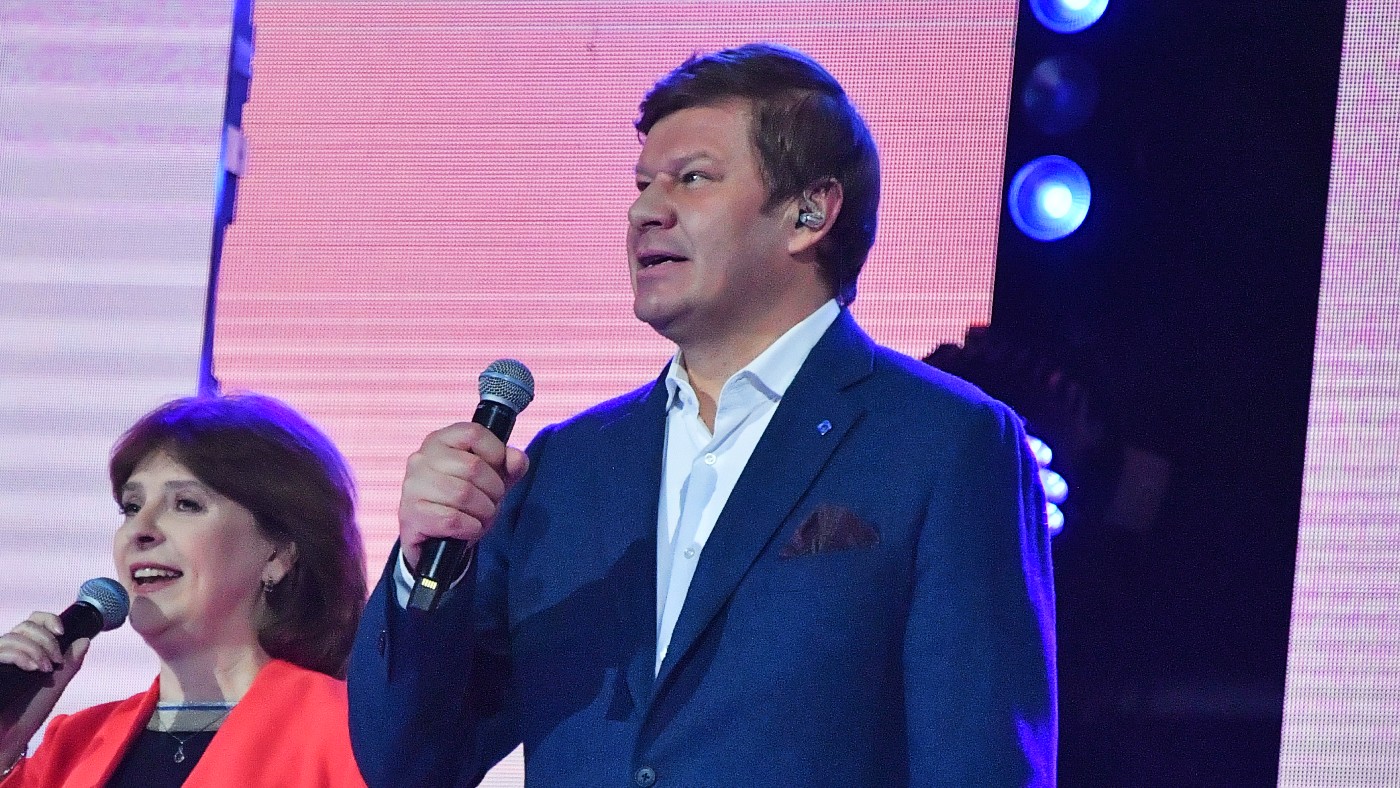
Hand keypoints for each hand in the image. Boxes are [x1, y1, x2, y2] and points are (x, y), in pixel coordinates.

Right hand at [0, 612, 89, 768]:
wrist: (9, 738)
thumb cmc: (28, 715)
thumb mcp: (54, 687)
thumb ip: (69, 664)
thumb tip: (84, 639)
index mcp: (24, 652)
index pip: (32, 622)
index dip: (48, 619)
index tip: (62, 632)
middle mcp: (8, 653)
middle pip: (25, 626)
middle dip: (46, 640)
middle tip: (55, 661)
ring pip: (12, 636)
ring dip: (36, 649)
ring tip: (45, 669)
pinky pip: (1, 651)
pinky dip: (20, 655)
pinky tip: (32, 668)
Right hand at [398, 422, 529, 568]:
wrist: (436, 538)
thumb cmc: (464, 501)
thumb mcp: (492, 479)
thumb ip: (509, 465)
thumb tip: (516, 458)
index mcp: (439, 441)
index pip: (474, 432)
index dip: (496, 452)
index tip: (499, 468)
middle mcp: (421, 458)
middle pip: (473, 467)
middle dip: (494, 490)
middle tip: (492, 501)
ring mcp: (412, 486)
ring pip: (463, 494)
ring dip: (483, 511)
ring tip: (482, 516)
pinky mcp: (411, 514)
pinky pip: (451, 519)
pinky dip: (470, 527)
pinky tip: (469, 528)